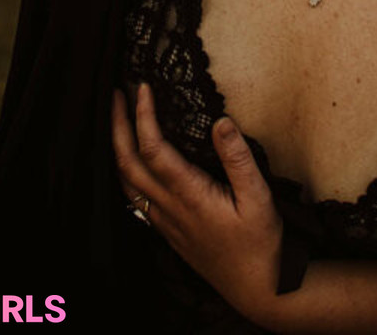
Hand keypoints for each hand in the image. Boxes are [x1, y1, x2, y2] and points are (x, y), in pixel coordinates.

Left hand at [112, 83, 282, 322]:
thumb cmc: (260, 243)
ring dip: (117, 147)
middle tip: (116, 93)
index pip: (154, 150)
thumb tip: (221, 120)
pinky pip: (134, 198)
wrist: (257, 288)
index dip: (143, 116)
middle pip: (128, 163)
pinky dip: (125, 172)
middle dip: (117, 125)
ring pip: (126, 182)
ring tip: (117, 119)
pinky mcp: (168, 231)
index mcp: (189, 196)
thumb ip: (238, 158)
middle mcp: (169, 208)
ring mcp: (165, 222)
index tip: (142, 87)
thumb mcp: (259, 197)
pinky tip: (131, 162)